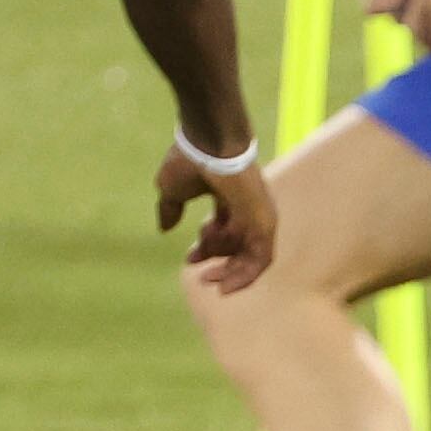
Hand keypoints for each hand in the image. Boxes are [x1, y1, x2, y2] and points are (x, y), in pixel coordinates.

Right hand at [154, 145, 277, 291]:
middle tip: (202, 276)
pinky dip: (245, 275)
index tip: (189, 258)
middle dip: (218, 261)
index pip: (223, 230)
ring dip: (229, 270)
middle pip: (237, 245)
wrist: (210, 145)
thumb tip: (165, 228)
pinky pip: (261, 259)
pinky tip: (226, 285)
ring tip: (210, 274)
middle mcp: (247, 207)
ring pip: (249, 255)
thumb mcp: (172, 190)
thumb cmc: (191, 160)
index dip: (207, 248)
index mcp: (227, 197)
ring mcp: (258, 215)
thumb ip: (170, 209)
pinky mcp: (265, 223)